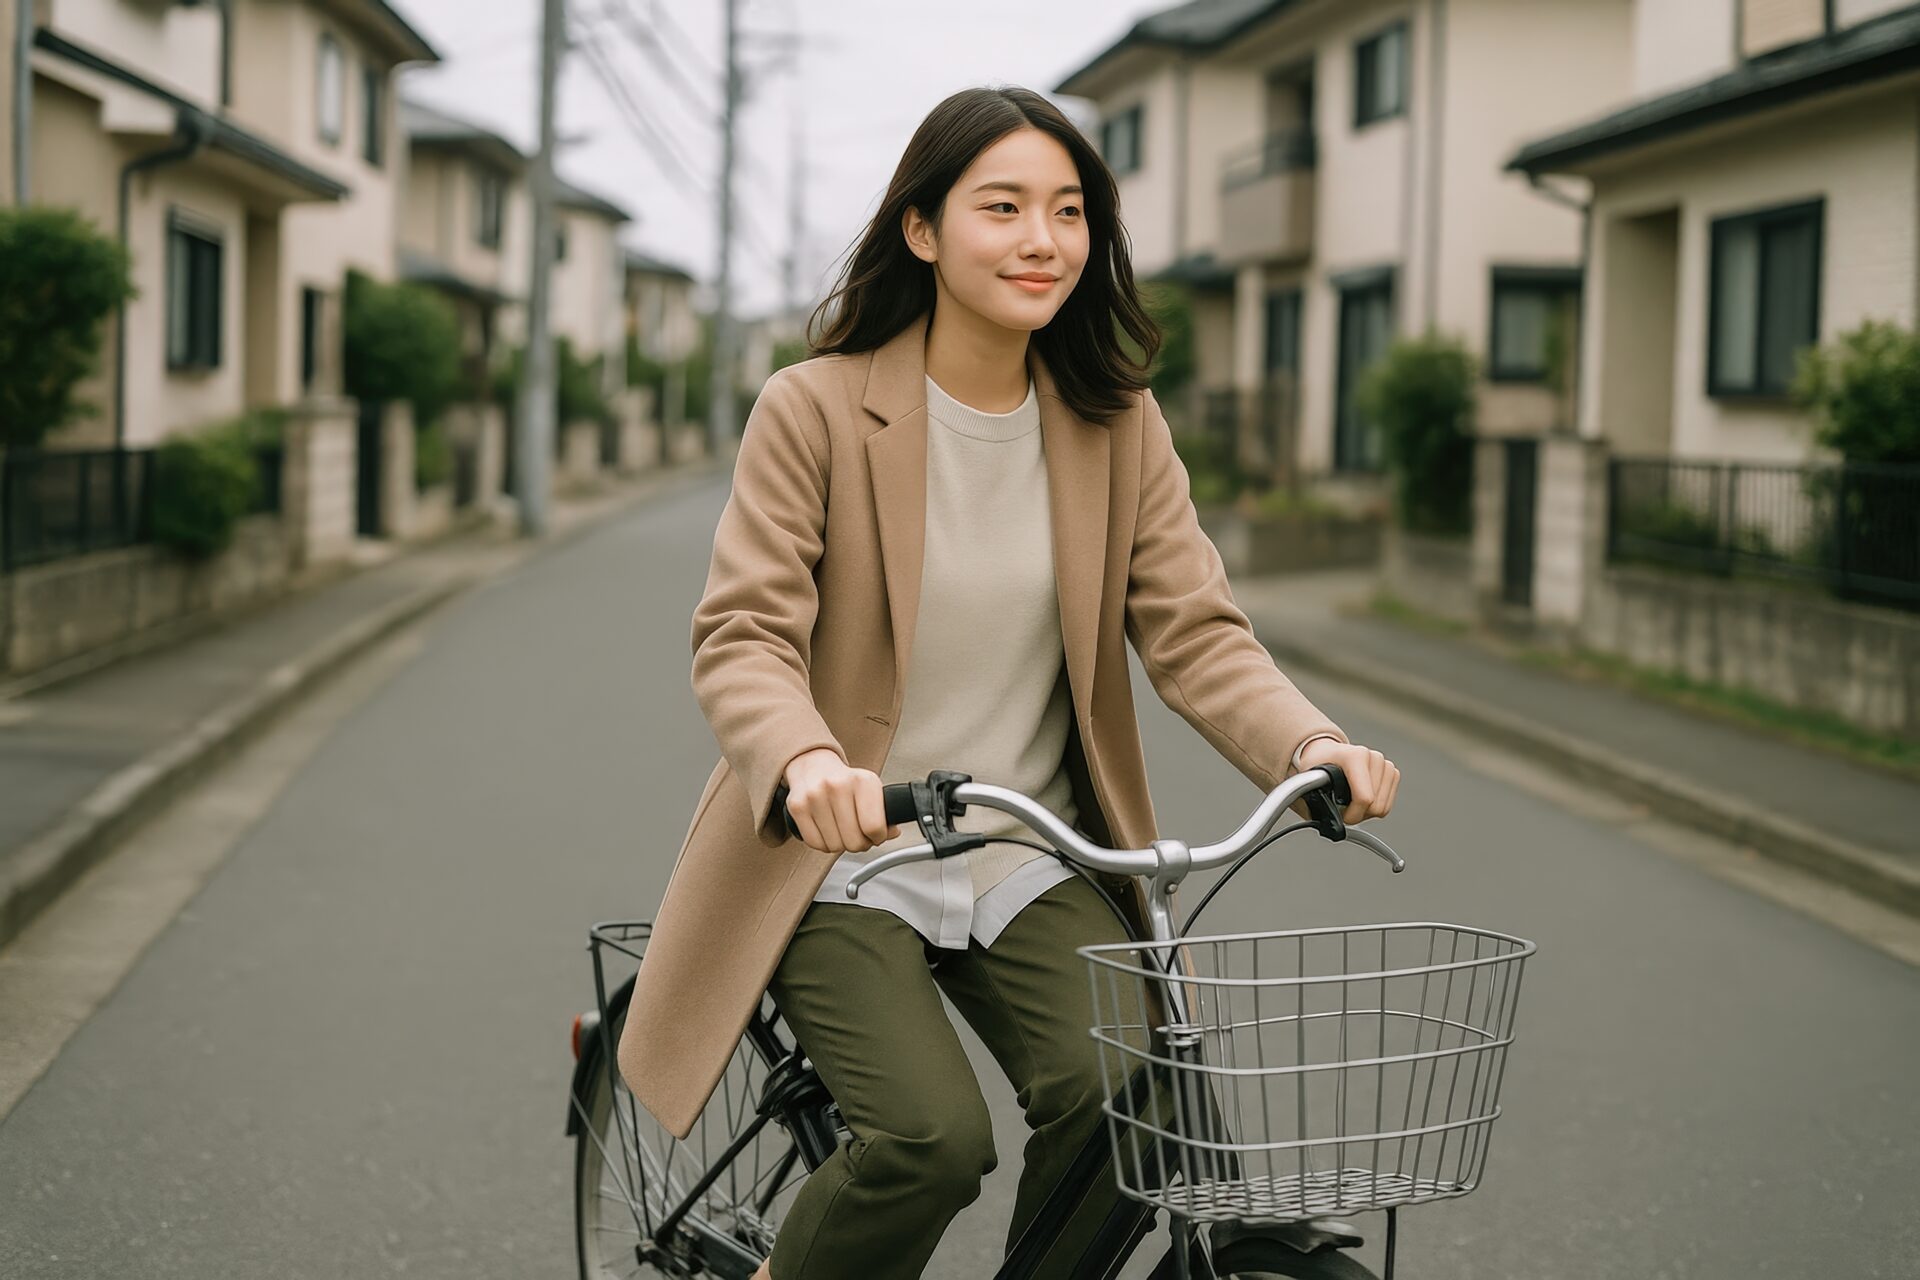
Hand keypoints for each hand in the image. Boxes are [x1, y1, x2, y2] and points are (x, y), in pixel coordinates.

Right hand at [780, 748, 901, 853]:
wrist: (813, 765)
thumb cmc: (845, 781)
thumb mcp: (870, 789)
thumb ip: (884, 813)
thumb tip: (892, 833)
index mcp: (863, 781)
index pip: (874, 827)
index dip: (877, 838)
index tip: (875, 835)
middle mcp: (838, 786)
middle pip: (854, 841)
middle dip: (859, 844)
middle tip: (857, 835)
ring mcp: (815, 796)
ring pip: (834, 846)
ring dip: (840, 844)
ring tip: (841, 830)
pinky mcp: (797, 806)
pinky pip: (815, 844)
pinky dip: (823, 843)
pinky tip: (826, 830)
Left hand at [1293, 738, 1398, 824]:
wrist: (1325, 752)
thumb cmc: (1317, 764)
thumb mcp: (1307, 778)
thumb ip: (1313, 797)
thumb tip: (1325, 819)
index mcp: (1355, 756)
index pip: (1364, 798)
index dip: (1351, 815)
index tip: (1340, 815)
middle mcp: (1373, 757)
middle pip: (1376, 806)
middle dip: (1358, 814)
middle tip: (1342, 808)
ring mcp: (1384, 764)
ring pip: (1383, 807)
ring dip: (1366, 812)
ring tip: (1350, 802)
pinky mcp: (1392, 772)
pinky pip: (1388, 804)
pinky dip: (1374, 807)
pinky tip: (1360, 798)